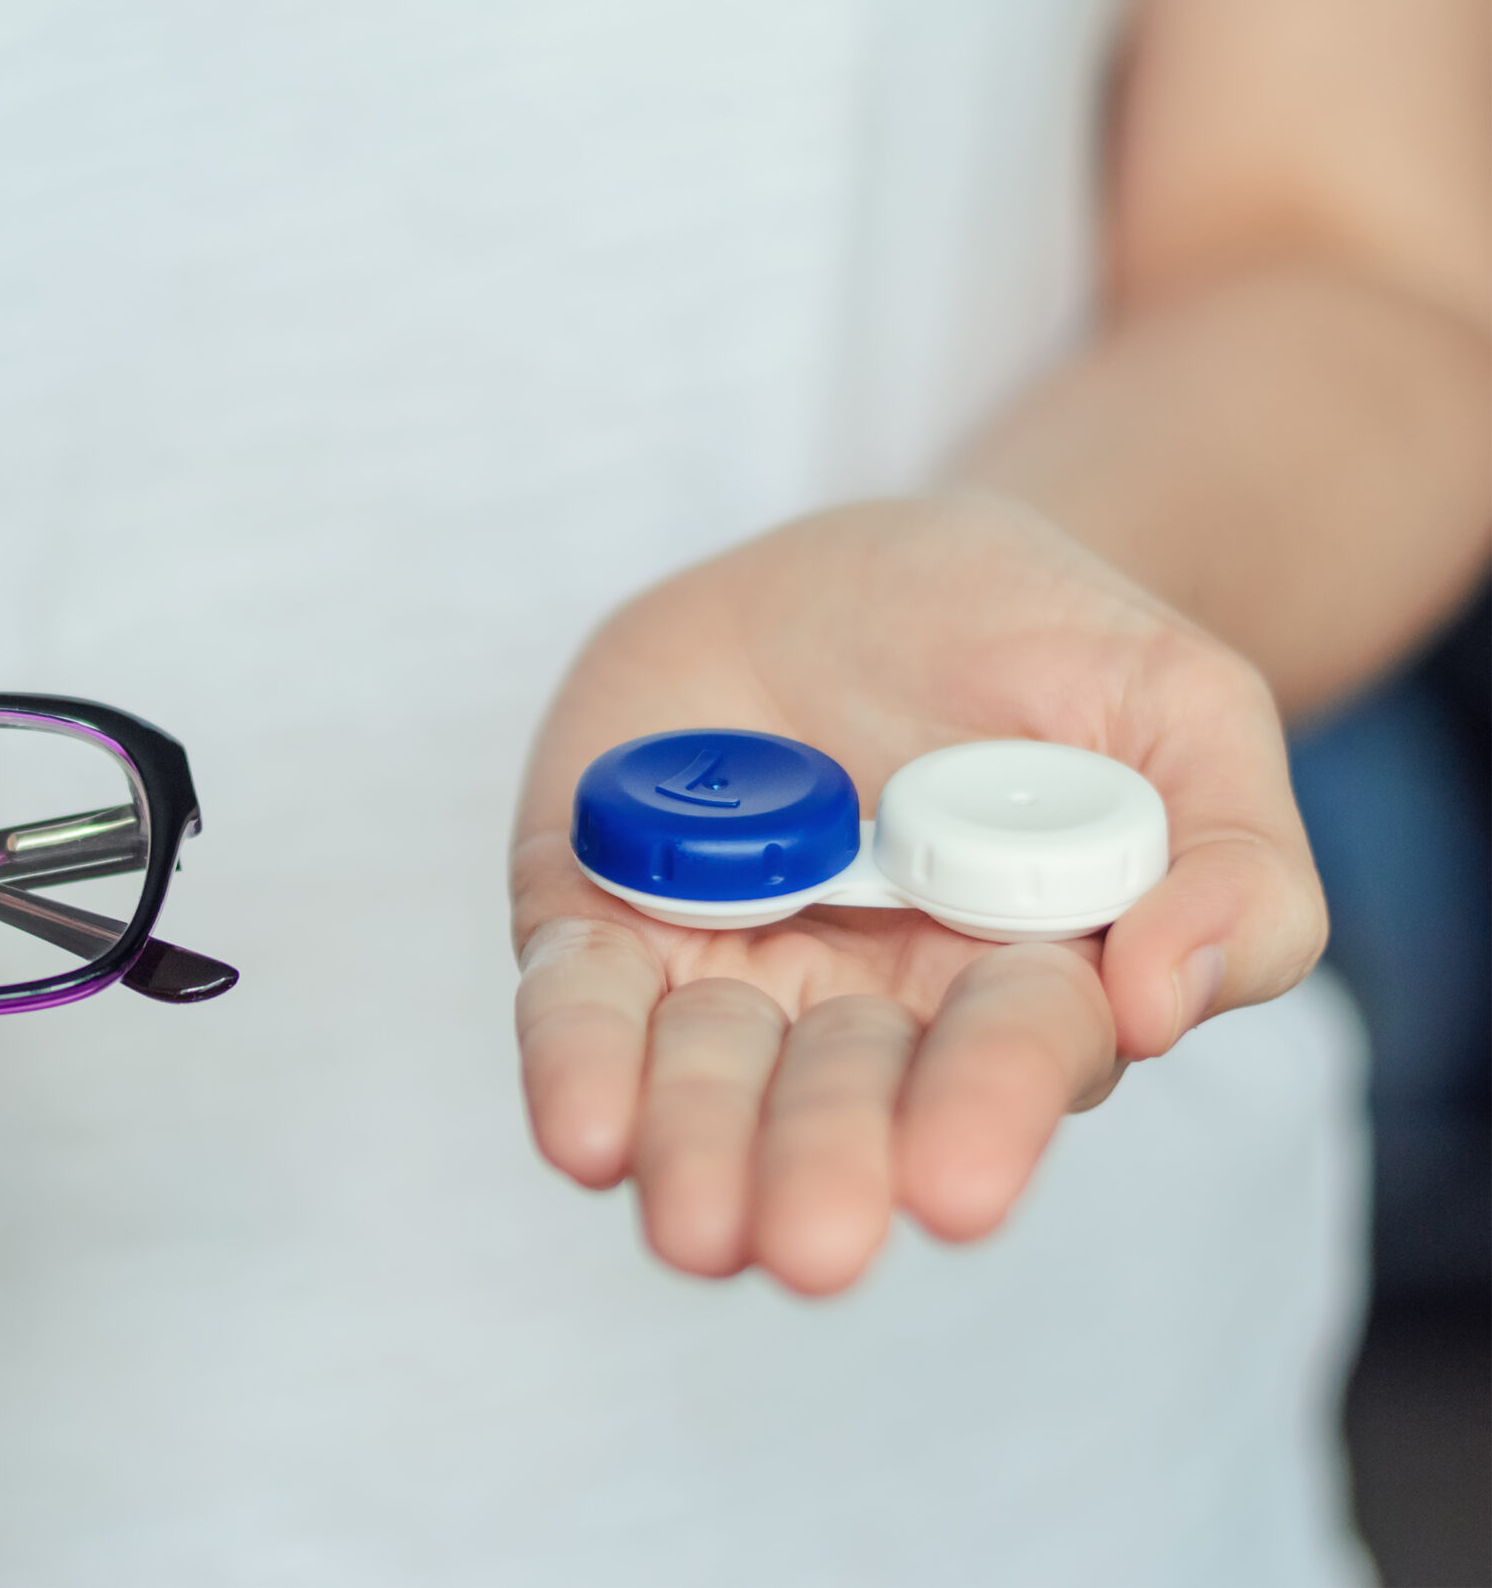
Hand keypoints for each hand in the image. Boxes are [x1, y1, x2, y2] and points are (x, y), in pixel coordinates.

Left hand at [510, 495, 1325, 1293]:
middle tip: (806, 1246)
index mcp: (1019, 980)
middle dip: (822, 1168)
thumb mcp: (1182, 707)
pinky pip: (582, 992)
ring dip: (694, 1149)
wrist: (876, 561)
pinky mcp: (606, 908)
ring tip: (692, 1227)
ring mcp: (726, 962)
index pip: (1007, 1058)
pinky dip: (576, 1055)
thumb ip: (1231, 859)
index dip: (985, 1114)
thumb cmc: (1048, 647)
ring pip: (702, 1077)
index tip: (960, 1189)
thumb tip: (1167, 997)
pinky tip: (584, 1128)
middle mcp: (865, 1005)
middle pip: (841, 1099)